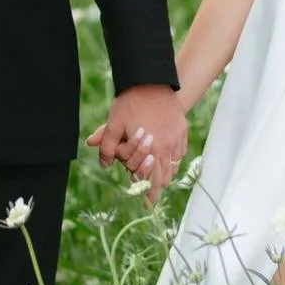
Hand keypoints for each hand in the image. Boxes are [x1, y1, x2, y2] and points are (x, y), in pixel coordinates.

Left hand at [86, 84, 187, 203]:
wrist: (152, 81)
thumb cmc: (131, 102)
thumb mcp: (114, 123)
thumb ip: (107, 144)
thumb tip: (103, 164)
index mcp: (152, 149)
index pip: (153, 179)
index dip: (150, 193)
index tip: (148, 203)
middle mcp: (167, 147)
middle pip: (166, 176)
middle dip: (159, 188)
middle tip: (153, 199)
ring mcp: (176, 138)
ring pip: (175, 164)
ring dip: (167, 173)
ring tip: (161, 181)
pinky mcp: (181, 129)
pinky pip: (180, 151)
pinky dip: (174, 158)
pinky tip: (167, 159)